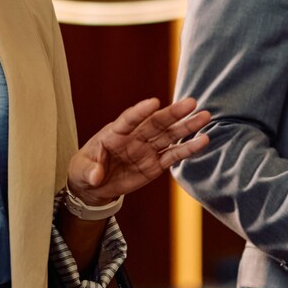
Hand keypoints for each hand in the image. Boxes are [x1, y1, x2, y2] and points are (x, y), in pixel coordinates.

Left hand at [67, 96, 211, 207]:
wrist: (94, 186)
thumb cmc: (86, 170)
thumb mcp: (82, 171)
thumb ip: (91, 170)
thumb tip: (97, 175)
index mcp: (114, 134)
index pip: (129, 119)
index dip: (140, 111)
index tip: (154, 102)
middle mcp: (134, 137)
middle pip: (156, 123)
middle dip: (174, 113)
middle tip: (192, 102)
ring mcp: (147, 150)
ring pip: (169, 135)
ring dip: (187, 126)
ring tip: (205, 116)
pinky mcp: (155, 164)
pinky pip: (173, 155)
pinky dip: (188, 148)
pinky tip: (203, 140)